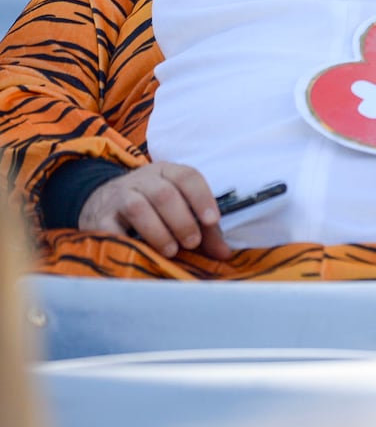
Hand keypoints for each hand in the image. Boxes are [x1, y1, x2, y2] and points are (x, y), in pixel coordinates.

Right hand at [78, 162, 230, 260]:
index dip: (202, 197)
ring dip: (158, 231)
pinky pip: (111, 228)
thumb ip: (202, 230)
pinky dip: (128, 241)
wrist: (98, 203)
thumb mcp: (177, 210)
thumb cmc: (150, 208)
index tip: (212, 221)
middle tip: (192, 243)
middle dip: (182, 220)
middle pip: (164, 193)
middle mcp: (141, 180)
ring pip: (138, 207)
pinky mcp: (99, 218)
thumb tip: (224, 253)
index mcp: (166, 173)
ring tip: (171, 251)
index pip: (187, 176)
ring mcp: (118, 197)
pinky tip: (141, 253)